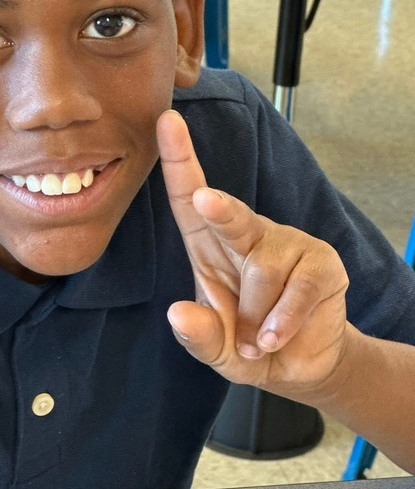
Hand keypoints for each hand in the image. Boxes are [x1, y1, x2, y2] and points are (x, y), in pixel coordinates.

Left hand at [157, 110, 350, 399]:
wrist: (298, 366)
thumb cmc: (246, 345)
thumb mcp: (214, 349)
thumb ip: (197, 337)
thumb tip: (178, 314)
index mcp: (209, 244)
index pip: (189, 197)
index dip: (178, 160)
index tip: (165, 122)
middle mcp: (247, 235)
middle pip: (231, 215)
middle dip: (220, 208)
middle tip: (206, 202)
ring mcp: (287, 244)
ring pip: (263, 270)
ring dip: (255, 316)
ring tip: (256, 339)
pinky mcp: (322, 263)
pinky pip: (298, 289)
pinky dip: (282, 321)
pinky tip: (273, 338)